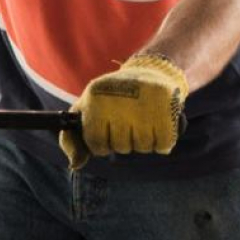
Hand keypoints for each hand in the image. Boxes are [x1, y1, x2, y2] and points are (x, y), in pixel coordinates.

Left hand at [58, 54, 188, 169]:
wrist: (148, 73)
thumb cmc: (111, 99)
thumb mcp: (85, 111)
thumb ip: (72, 140)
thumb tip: (75, 165)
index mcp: (94, 99)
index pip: (95, 143)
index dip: (101, 144)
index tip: (107, 131)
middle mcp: (118, 100)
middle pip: (121, 147)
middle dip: (124, 140)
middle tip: (128, 121)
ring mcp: (144, 104)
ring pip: (142, 147)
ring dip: (144, 140)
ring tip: (142, 120)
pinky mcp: (168, 108)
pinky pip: (163, 145)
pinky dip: (162, 141)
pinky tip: (157, 124)